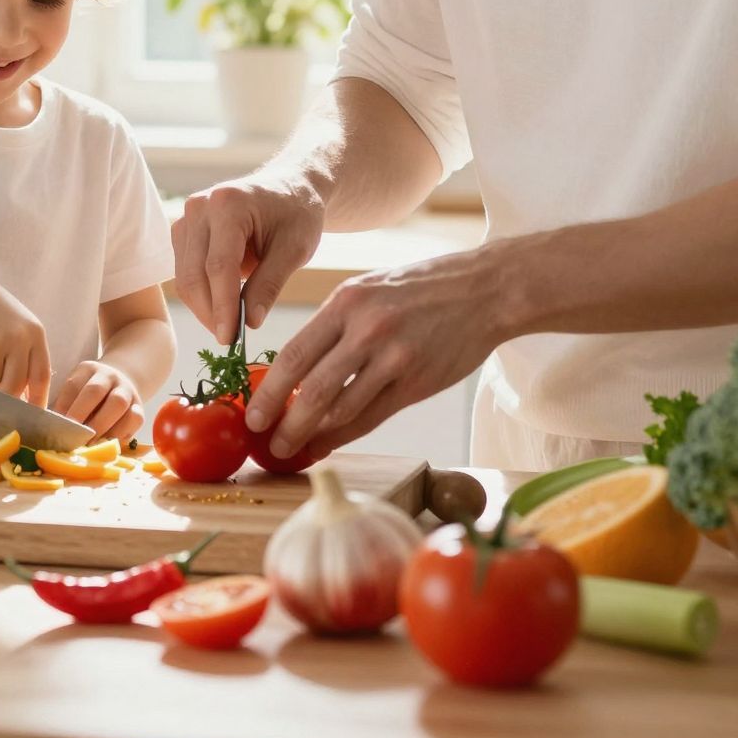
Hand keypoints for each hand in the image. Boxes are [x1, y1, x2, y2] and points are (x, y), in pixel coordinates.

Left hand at [53, 359, 143, 443]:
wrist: (123, 382)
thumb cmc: (91, 395)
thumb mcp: (77, 390)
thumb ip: (66, 406)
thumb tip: (53, 430)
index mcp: (88, 369)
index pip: (73, 385)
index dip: (64, 406)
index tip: (56, 426)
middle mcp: (109, 376)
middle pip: (95, 391)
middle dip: (81, 415)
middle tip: (71, 436)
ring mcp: (127, 390)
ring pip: (118, 404)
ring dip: (101, 427)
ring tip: (89, 444)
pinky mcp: (140, 408)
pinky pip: (134, 419)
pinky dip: (120, 433)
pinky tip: (108, 443)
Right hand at [171, 173, 325, 343]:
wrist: (288, 189)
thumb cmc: (297, 215)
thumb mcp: (295, 249)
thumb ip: (270, 284)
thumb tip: (250, 323)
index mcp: (228, 203)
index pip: (219, 266)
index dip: (223, 307)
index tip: (231, 339)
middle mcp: (199, 206)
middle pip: (194, 274)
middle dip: (210, 313)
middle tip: (230, 341)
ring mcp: (186, 217)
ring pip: (185, 277)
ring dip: (204, 308)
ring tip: (230, 326)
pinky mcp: (183, 231)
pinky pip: (185, 272)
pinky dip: (202, 295)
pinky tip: (223, 308)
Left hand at [246, 246, 512, 459]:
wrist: (485, 290)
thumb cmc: (421, 289)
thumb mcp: (369, 288)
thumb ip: (336, 324)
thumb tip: (297, 367)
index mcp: (346, 302)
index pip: (294, 353)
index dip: (268, 390)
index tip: (251, 411)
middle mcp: (367, 330)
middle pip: (310, 388)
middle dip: (282, 420)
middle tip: (264, 440)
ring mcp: (394, 358)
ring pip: (340, 409)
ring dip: (310, 435)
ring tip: (292, 448)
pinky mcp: (418, 382)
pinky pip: (372, 417)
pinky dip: (344, 435)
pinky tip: (328, 444)